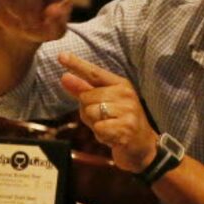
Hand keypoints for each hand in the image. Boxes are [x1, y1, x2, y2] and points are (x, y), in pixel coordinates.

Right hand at [0, 0, 72, 44]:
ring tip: (23, 19)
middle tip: (32, 24)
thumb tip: (54, 11)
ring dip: (17, 9)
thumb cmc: (47, 27)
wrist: (27, 27)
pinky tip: (13, 12)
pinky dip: (7, 3)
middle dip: (30, 9)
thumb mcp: (55, 31)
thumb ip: (57, 22)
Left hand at [57, 53, 158, 173]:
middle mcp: (125, 94)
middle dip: (88, 111)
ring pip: (90, 112)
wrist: (143, 147)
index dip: (76, 64)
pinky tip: (113, 137)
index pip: (94, 72)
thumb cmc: (119, 122)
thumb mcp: (103, 104)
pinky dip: (101, 136)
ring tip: (109, 127)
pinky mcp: (126, 128)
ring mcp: (127, 110)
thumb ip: (84, 91)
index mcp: (120, 84)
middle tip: (104, 119)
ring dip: (94, 124)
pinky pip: (98, 129)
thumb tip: (64, 77)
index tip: (61, 55)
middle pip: (86, 97)